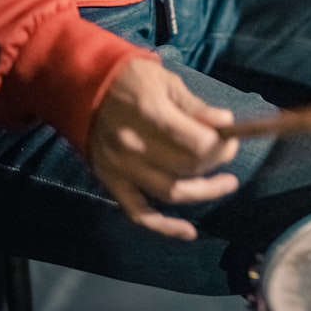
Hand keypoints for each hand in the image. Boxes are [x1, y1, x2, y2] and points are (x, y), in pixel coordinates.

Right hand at [88, 58, 239, 239]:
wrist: (79, 86)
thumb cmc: (129, 79)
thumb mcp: (167, 81)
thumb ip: (196, 106)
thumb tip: (225, 123)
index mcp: (150, 115)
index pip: (198, 144)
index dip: (221, 145)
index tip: (230, 138)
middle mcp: (134, 146)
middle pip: (187, 168)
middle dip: (216, 162)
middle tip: (227, 152)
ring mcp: (120, 168)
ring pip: (170, 193)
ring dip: (203, 192)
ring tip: (225, 184)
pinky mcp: (110, 181)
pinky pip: (138, 213)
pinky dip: (164, 226)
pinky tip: (188, 231)